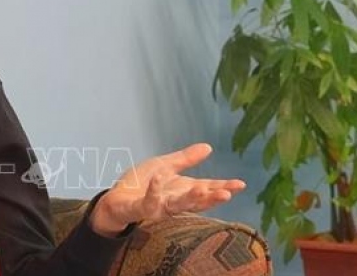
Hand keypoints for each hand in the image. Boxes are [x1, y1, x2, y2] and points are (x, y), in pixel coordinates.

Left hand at [89, 143, 245, 236]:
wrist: (115, 199)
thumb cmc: (140, 184)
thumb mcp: (164, 166)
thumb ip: (185, 159)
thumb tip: (209, 147)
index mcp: (181, 190)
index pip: (206, 189)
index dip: (222, 187)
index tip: (241, 184)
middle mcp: (174, 201)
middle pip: (196, 201)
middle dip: (211, 198)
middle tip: (227, 194)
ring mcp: (158, 207)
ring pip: (177, 206)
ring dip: (190, 199)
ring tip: (203, 189)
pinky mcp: (140, 209)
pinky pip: (149, 202)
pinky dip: (154, 191)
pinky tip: (158, 179)